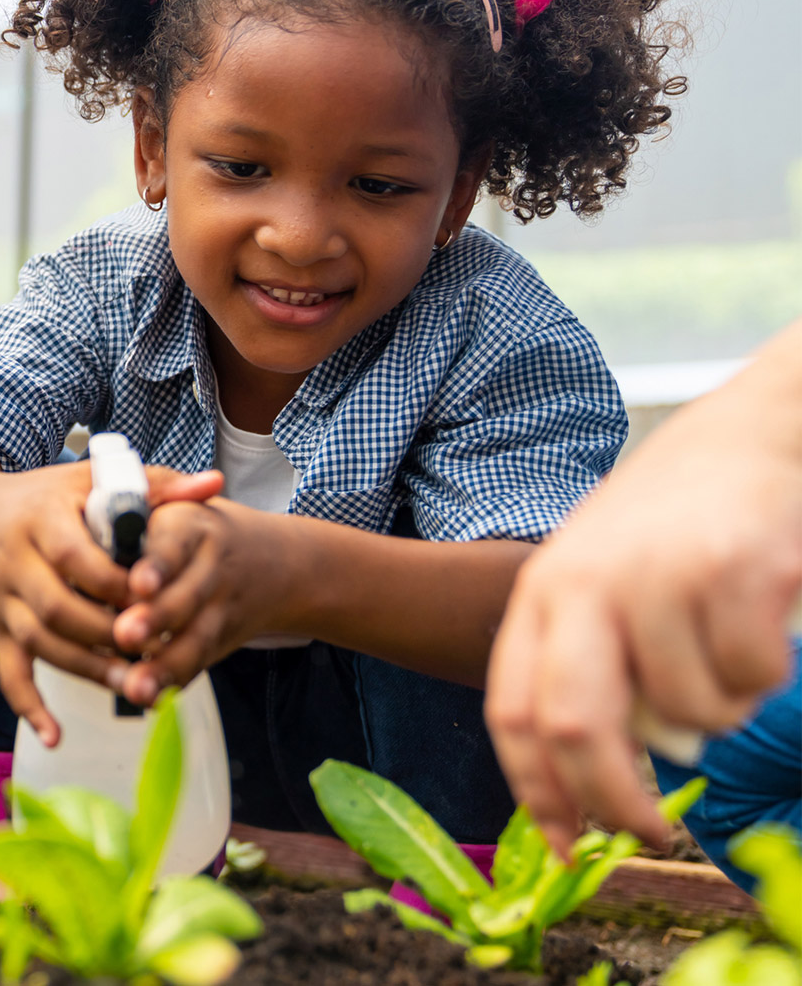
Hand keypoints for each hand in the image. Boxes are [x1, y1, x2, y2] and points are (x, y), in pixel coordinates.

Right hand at [0, 461, 224, 747]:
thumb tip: (216, 483)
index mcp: (40, 519)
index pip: (71, 554)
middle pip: (55, 607)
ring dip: (85, 670)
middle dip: (104, 633)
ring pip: (39, 644)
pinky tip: (55, 736)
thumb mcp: (92, 478)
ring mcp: (3, 601)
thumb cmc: (45, 498)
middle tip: (150, 649)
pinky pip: (9, 673)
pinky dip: (29, 707)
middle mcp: (14, 562)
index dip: (111, 580)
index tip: (150, 595)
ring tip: (132, 686)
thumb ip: (156, 483)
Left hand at [110, 498, 296, 705]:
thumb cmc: (195, 532)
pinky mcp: (221, 641)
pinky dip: (172, 681)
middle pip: (186, 597)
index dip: (157, 566)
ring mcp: (221, 609)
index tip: (138, 584)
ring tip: (135, 685)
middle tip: (124, 635)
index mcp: (191, 526)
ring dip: (164, 665)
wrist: (270, 561)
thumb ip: (135, 510)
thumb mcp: (173, 504)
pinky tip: (148, 698)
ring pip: (195, 639)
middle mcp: (212, 569)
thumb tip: (98, 514)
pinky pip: (196, 663)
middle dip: (155, 620)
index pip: (174, 546)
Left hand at [487, 372, 801, 853]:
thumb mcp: (603, 579)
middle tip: (649, 830)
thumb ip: (589, 665)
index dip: (539, 791)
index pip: (513, 712)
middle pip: (578, 728)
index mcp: (543, 593)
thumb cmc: (677, 522)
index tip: (567, 845)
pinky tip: (761, 619)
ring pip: (689, 714)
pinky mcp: (735, 571)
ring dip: (719, 714)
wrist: (756, 431)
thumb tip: (597, 782)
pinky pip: (751, 676)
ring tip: (725, 656)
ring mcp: (658, 576)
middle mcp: (587, 584)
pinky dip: (764, 673)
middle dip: (615, 799)